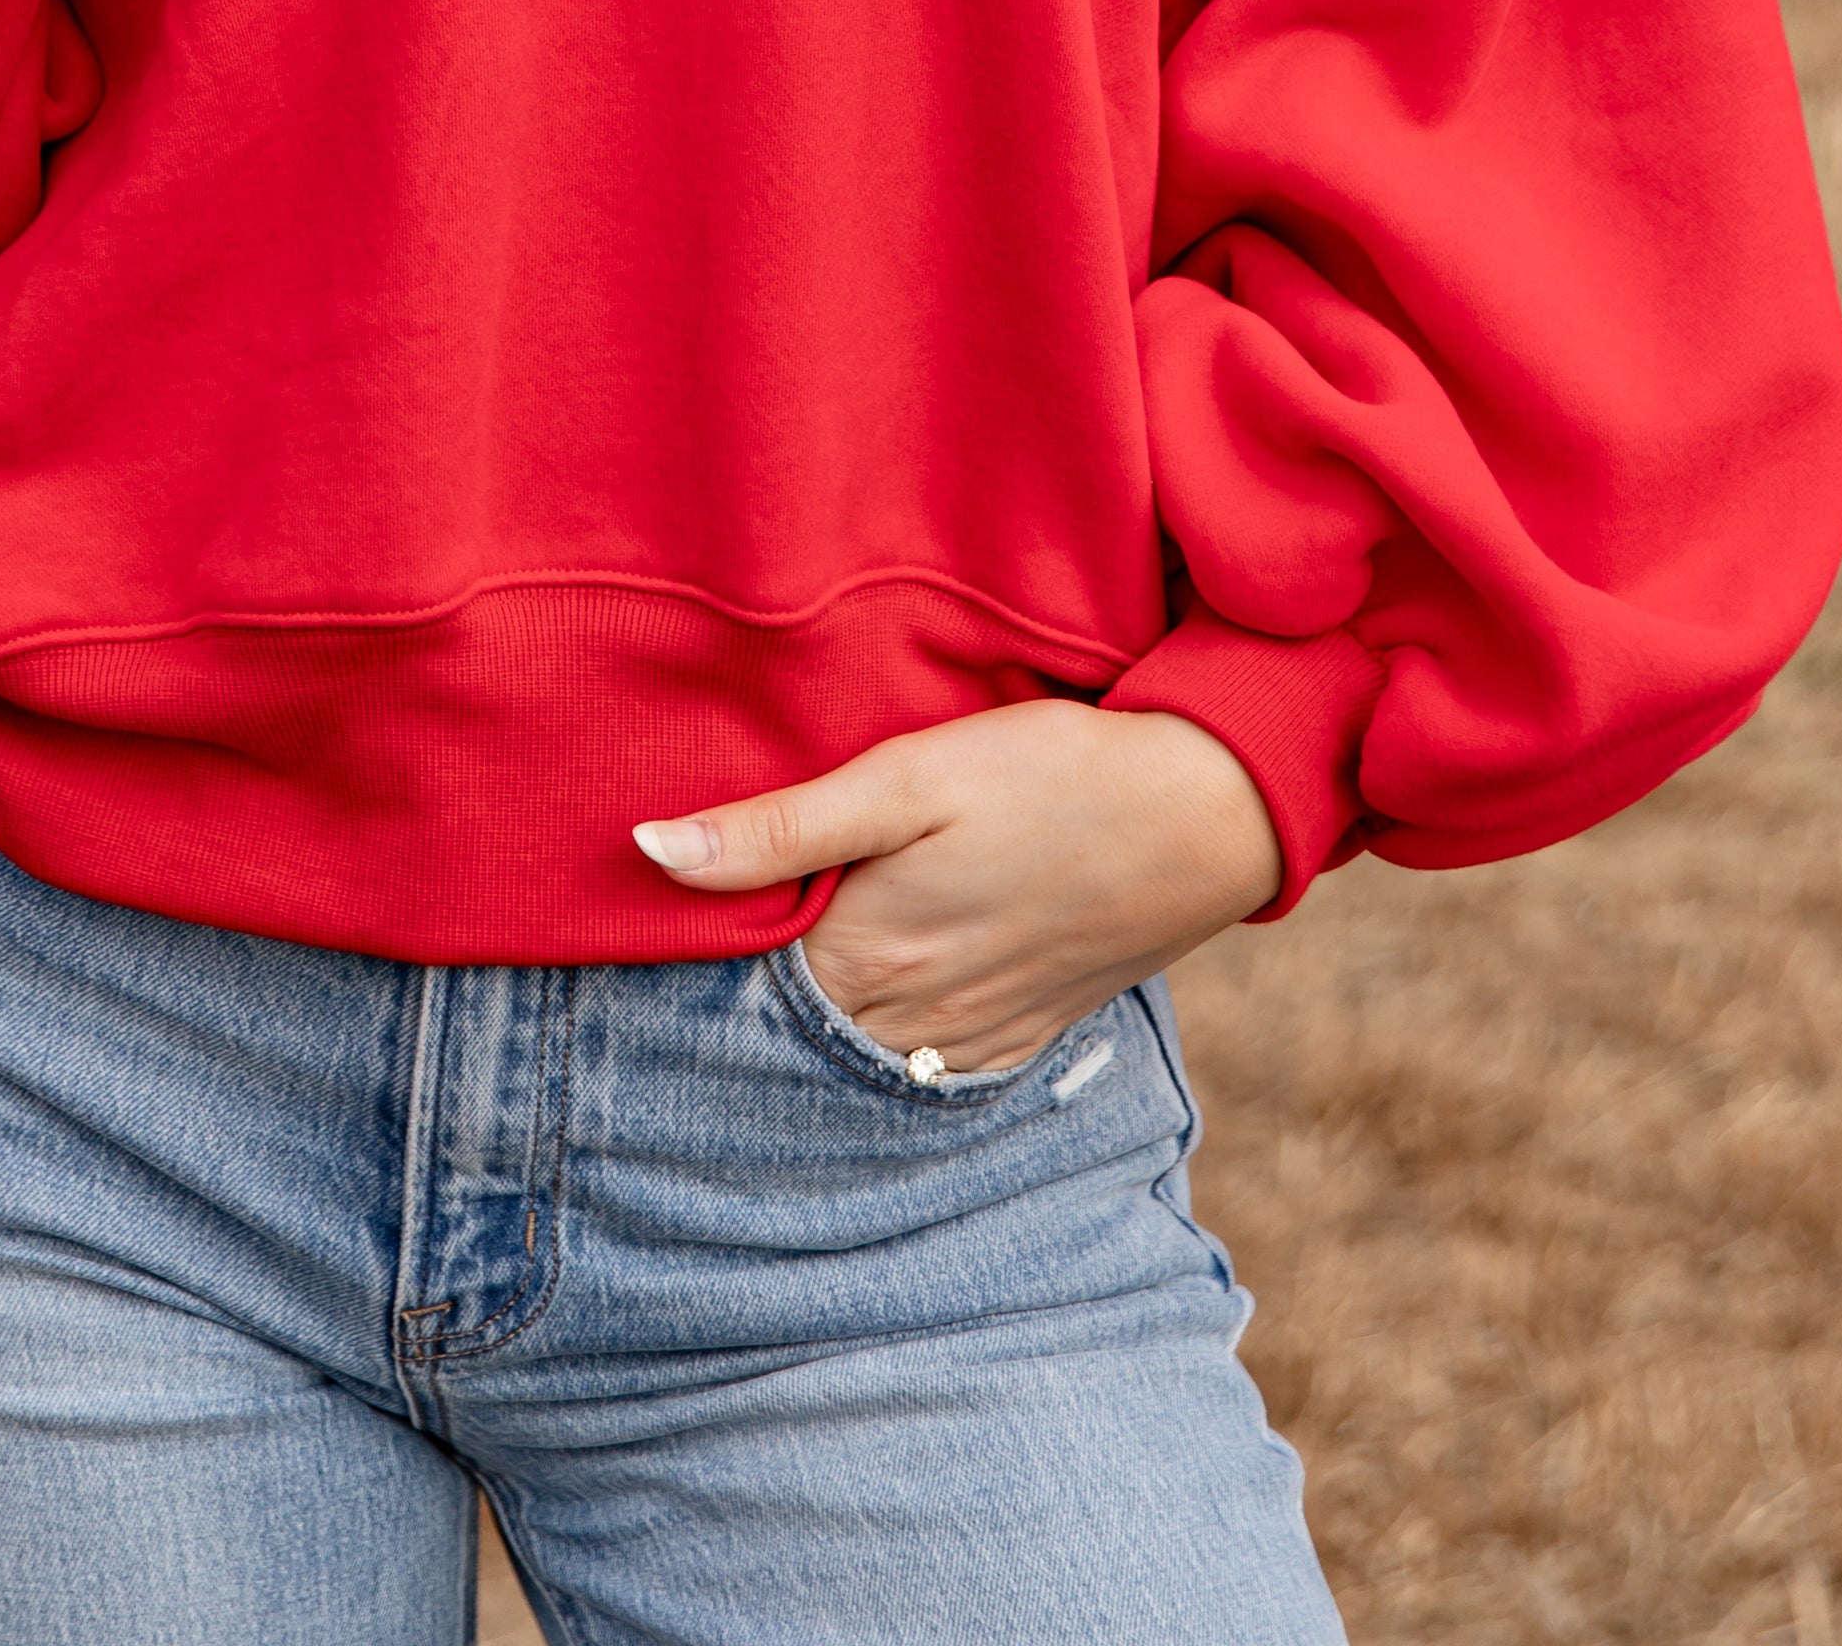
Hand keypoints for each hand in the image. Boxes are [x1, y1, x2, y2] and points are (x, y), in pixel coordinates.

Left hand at [633, 701, 1281, 1078]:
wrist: (1200, 814)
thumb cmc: (1047, 775)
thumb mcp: (906, 776)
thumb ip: (780, 827)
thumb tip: (648, 849)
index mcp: (862, 955)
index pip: (733, 986)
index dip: (688, 956)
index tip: (641, 929)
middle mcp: (905, 1021)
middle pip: (788, 1029)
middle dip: (740, 998)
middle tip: (695, 950)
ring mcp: (966, 1040)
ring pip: (852, 1055)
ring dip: (812, 1023)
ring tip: (776, 968)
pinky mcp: (1016, 1037)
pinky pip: (921, 1066)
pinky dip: (882, 1040)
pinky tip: (871, 993)